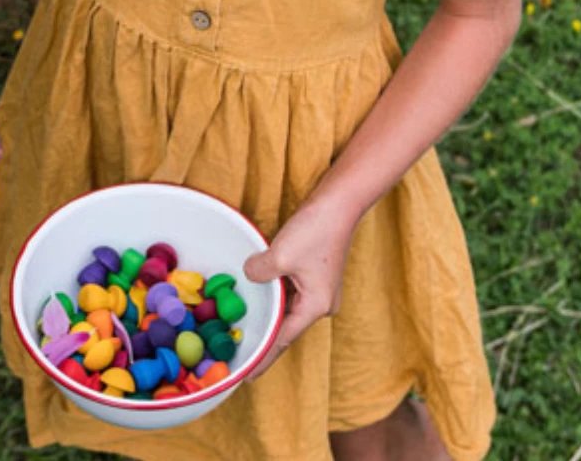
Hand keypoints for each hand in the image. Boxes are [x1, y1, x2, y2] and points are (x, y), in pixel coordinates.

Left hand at [242, 198, 357, 380]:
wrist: (339, 203)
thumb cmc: (316, 230)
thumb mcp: (280, 255)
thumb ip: (260, 273)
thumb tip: (250, 275)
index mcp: (315, 307)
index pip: (283, 340)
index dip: (264, 357)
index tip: (248, 376)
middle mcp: (321, 304)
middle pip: (287, 327)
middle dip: (265, 338)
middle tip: (241, 354)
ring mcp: (320, 289)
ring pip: (288, 309)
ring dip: (270, 315)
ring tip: (247, 329)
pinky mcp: (316, 274)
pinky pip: (291, 293)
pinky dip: (276, 297)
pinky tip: (260, 297)